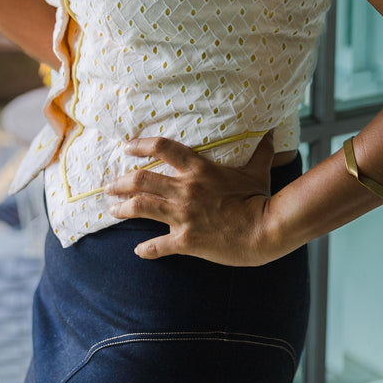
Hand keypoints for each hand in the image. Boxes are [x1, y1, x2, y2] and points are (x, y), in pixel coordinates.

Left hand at [104, 133, 280, 265]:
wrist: (266, 230)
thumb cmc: (261, 199)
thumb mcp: (258, 170)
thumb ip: (262, 150)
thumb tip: (273, 132)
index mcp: (199, 169)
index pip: (162, 148)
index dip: (140, 145)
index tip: (126, 147)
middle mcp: (185, 190)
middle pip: (141, 180)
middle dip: (120, 183)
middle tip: (109, 186)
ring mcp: (183, 216)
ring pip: (140, 207)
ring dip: (122, 209)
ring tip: (112, 210)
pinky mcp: (186, 240)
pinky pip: (157, 246)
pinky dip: (145, 249)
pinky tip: (138, 250)